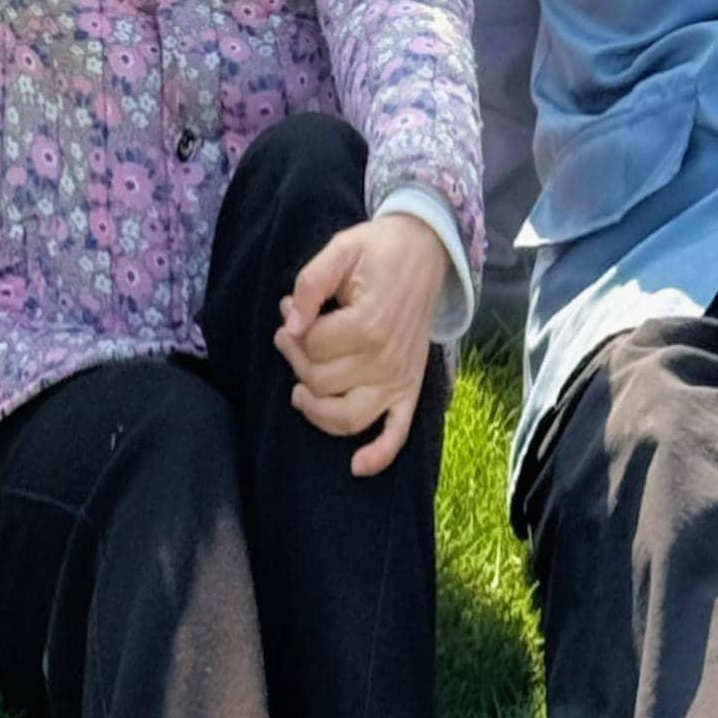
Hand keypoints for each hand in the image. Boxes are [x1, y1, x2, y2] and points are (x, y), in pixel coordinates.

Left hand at [275, 211, 443, 475]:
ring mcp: (400, 378)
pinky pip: (398, 432)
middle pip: (320, 382)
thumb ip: (311, 285)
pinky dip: (379, 454)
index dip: (291, 330)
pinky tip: (357, 467)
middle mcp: (385, 359)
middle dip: (297, 359)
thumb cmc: (379, 250)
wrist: (427, 250)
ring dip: (317, 412)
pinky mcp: (411, 387)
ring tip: (300, 391)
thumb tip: (290, 325)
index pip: (310, 347)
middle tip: (294, 333)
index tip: (291, 309)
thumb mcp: (340, 250)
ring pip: (347, 417)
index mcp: (369, 324)